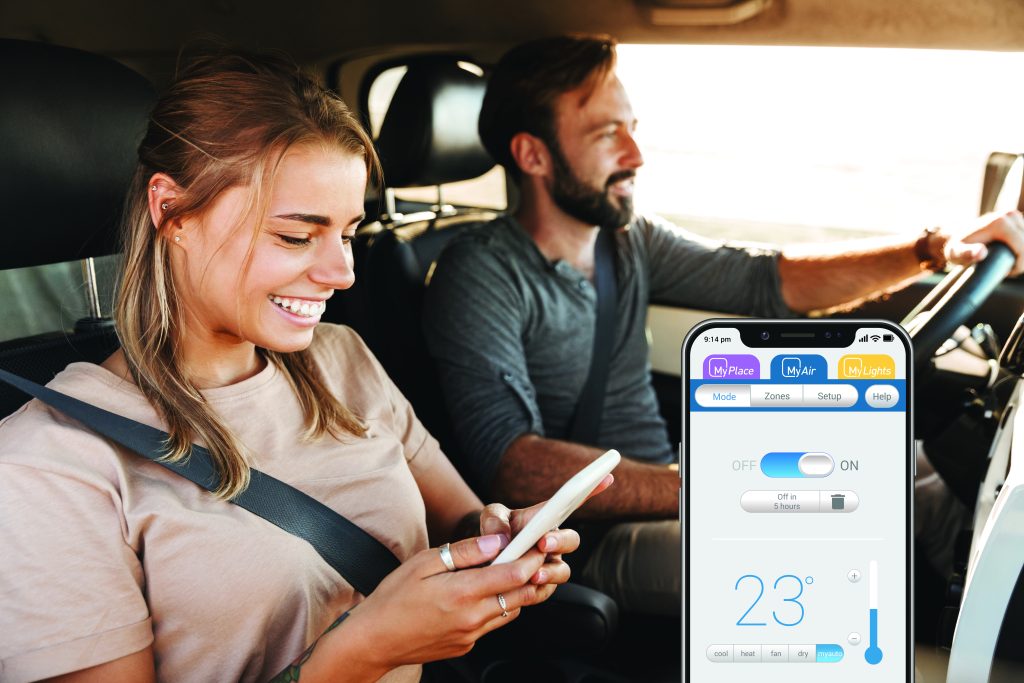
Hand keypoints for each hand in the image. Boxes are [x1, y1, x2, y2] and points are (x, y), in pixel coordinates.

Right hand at [346, 533, 551, 668]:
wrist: (374, 640)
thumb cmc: (394, 597)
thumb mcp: (424, 563)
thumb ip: (465, 552)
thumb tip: (497, 541)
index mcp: (462, 593)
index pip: (514, 575)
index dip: (531, 558)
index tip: (538, 544)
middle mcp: (472, 618)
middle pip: (521, 595)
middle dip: (533, 574)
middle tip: (534, 555)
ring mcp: (471, 635)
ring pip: (511, 610)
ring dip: (517, 591)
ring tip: (508, 571)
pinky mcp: (467, 645)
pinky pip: (493, 623)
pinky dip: (497, 606)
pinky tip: (482, 593)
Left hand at [479, 473, 613, 586]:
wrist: (485, 560)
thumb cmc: (494, 531)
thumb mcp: (491, 517)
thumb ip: (494, 520)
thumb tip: (501, 539)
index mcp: (545, 518)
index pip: (572, 503)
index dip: (591, 489)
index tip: (606, 477)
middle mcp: (554, 541)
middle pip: (571, 540)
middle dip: (560, 542)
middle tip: (543, 543)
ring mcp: (550, 565)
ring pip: (563, 571)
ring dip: (550, 572)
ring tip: (533, 575)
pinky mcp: (542, 587)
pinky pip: (547, 591)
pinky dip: (537, 591)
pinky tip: (524, 588)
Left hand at [943, 210, 1023, 274]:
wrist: (958, 235)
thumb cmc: (958, 247)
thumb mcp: (957, 253)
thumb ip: (967, 253)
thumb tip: (981, 253)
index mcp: (999, 223)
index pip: (1022, 246)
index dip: (1020, 263)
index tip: (1010, 272)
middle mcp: (1008, 215)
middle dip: (1023, 260)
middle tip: (1009, 270)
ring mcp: (1013, 215)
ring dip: (1023, 254)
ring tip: (1010, 263)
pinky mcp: (1016, 218)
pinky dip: (1022, 247)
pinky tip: (1014, 254)